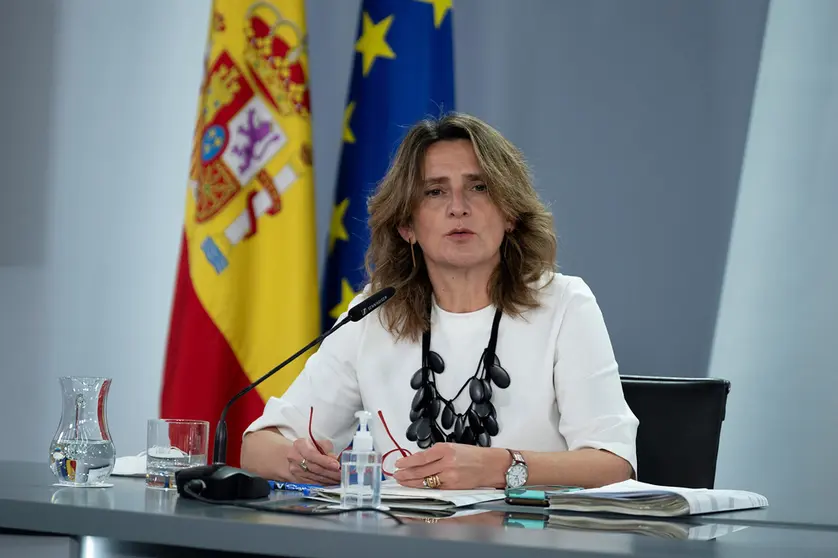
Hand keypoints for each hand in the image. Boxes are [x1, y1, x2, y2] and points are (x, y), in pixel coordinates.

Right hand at [286, 438, 340, 484]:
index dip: (325, 461)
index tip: (336, 465)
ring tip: (339, 479)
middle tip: (341, 475)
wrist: (293, 456)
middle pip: (314, 468)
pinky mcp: (297, 480)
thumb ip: (326, 448)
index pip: (312, 455)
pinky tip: (331, 483)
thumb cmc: (308, 448)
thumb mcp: (317, 442)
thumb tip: (334, 458)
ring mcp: (295, 471)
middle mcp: (295, 458)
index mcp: (300, 445)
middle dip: (330, 472)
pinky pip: (312, 484)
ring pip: (314, 478)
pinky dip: (323, 484)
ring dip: (328, 480)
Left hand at [393, 443, 507, 489]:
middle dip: (405, 474)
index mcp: (445, 449)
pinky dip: (423, 488)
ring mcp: (449, 476)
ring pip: (425, 481)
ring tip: (402, 481)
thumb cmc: (473, 455)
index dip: (407, 462)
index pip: (420, 457)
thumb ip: (436, 454)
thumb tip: (418, 460)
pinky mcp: (452, 487)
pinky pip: (434, 488)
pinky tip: (416, 487)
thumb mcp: (453, 448)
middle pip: (420, 470)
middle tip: (396, 475)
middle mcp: (446, 462)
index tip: (398, 464)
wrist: (489, 465)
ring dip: (411, 482)